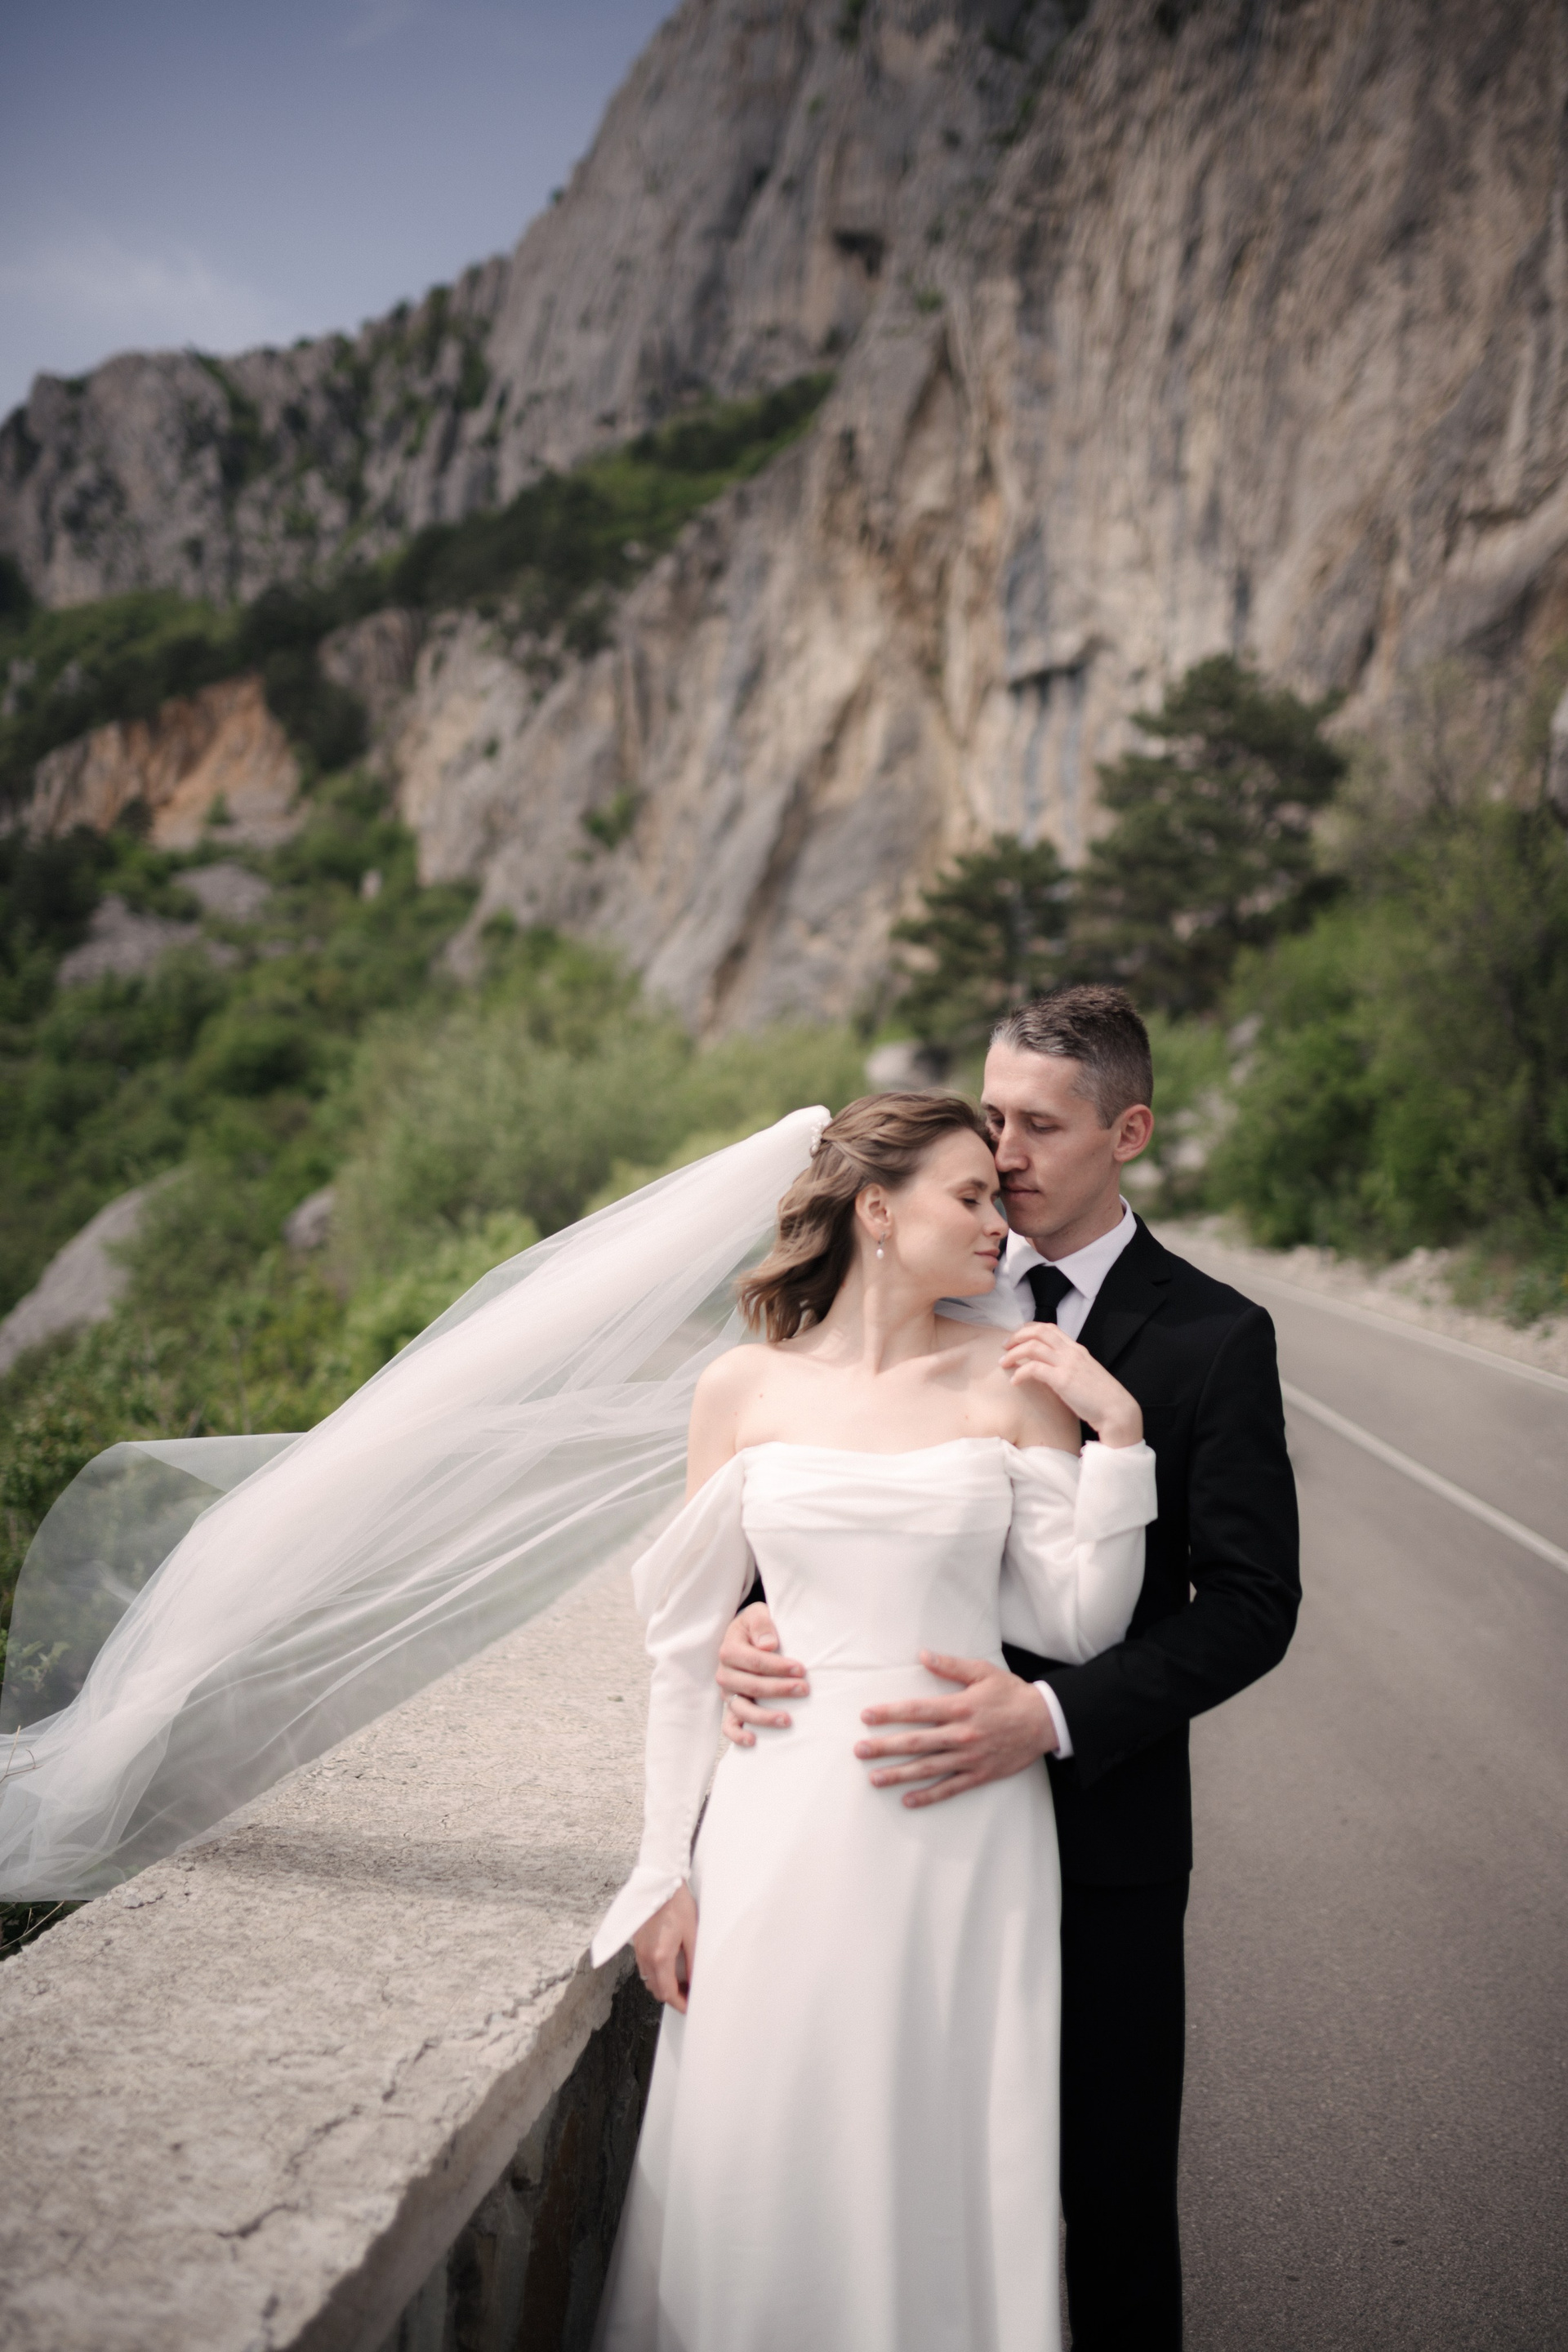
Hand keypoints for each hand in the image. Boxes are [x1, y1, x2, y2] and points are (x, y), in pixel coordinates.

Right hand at [632, 1884, 697, 2011]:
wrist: (660, 1883)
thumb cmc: (678, 1904)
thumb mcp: (692, 1934)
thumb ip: (693, 1963)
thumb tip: (696, 1983)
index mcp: (660, 1955)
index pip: (667, 1993)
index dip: (680, 2004)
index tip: (690, 2007)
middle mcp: (645, 1956)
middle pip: (656, 1990)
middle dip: (672, 1997)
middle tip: (689, 1994)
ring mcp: (638, 1950)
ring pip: (649, 1980)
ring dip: (663, 1986)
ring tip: (681, 1982)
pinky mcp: (637, 1943)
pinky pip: (645, 1967)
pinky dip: (656, 1973)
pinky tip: (669, 1966)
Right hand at [717, 1601, 808, 1745]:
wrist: (747, 1634)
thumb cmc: (756, 1626)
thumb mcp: (757, 1614)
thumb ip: (762, 1625)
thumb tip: (769, 1645)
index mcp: (729, 1649)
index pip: (755, 1662)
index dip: (778, 1667)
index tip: (801, 1669)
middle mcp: (724, 1673)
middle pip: (751, 1686)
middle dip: (779, 1689)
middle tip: (804, 1689)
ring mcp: (728, 1693)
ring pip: (742, 1709)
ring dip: (764, 1717)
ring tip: (788, 1720)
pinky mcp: (732, 1706)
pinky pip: (729, 1725)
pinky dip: (738, 1735)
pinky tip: (754, 1741)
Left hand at [853, 1654, 1056, 1806]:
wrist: (1045, 1721)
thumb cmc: (1011, 1694)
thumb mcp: (982, 1672)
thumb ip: (951, 1666)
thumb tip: (922, 1654)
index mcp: (959, 1707)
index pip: (916, 1710)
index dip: (889, 1713)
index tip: (866, 1716)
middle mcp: (961, 1734)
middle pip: (915, 1742)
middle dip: (884, 1746)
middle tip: (859, 1751)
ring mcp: (969, 1757)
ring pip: (928, 1768)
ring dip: (899, 1774)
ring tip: (874, 1779)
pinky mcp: (980, 1774)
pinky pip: (950, 1788)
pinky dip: (928, 1795)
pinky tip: (908, 1800)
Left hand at [1000, 1323, 1142, 1445]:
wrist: (1117, 1411)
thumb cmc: (1101, 1398)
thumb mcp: (1084, 1375)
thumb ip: (1068, 1368)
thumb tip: (1048, 1371)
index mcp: (1077, 1349)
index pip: (1050, 1328)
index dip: (1029, 1329)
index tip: (1017, 1338)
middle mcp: (1071, 1352)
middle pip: (1038, 1331)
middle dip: (1017, 1335)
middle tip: (1005, 1346)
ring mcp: (1067, 1364)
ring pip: (1032, 1346)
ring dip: (1013, 1353)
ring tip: (1004, 1363)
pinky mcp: (1063, 1379)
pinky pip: (1034, 1368)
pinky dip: (1020, 1373)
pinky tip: (1015, 1381)